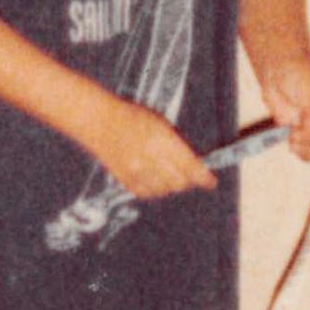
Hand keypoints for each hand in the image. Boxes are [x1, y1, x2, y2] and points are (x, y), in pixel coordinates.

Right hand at [87, 97, 216, 199]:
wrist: (99, 121)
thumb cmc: (131, 116)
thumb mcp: (160, 122)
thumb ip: (177, 144)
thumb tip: (193, 163)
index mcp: (162, 139)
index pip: (190, 166)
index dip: (204, 178)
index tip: (210, 182)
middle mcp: (150, 158)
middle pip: (179, 182)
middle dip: (188, 180)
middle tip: (188, 175)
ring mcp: (136, 171)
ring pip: (164, 190)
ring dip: (171, 185)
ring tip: (168, 173)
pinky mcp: (124, 179)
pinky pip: (147, 193)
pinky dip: (155, 190)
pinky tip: (154, 179)